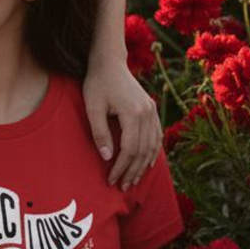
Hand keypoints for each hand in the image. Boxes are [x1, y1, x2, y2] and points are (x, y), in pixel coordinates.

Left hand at [82, 57, 161, 189]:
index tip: (111, 180)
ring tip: (133, 180)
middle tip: (122, 186)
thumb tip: (107, 157)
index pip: (130, 149)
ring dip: (143, 165)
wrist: (109, 62)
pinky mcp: (152, 109)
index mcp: (133, 113)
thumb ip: (100, 132)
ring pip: (153, 145)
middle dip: (133, 171)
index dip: (121, 167)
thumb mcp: (92, 106)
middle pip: (143, 150)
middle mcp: (147, 113)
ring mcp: (152, 111)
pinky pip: (157, 136)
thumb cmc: (97, 82)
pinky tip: (146, 163)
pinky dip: (152, 152)